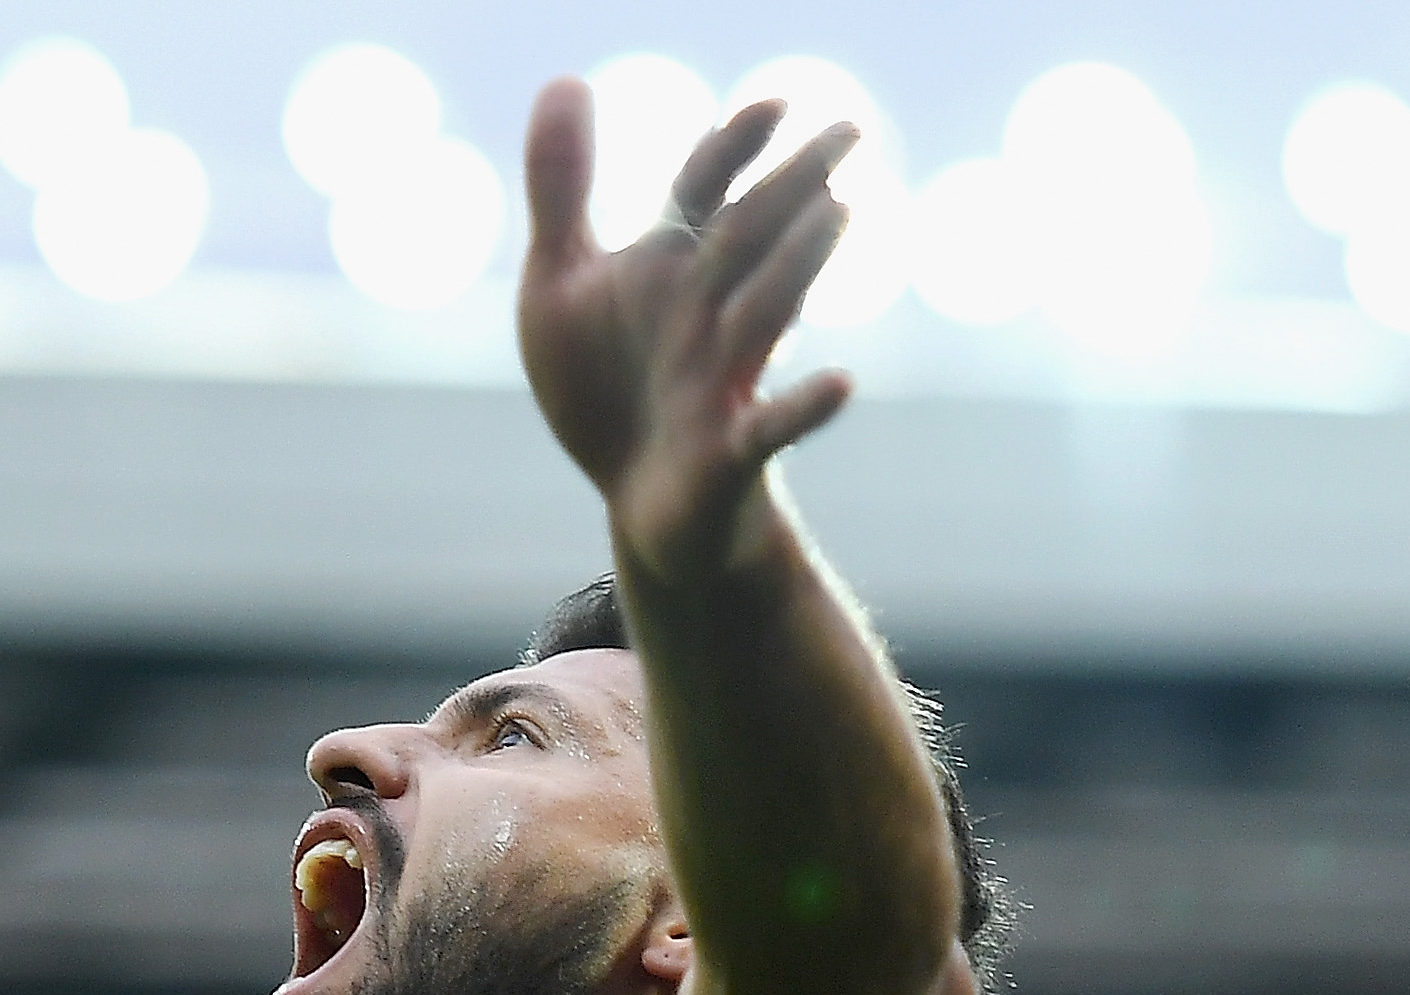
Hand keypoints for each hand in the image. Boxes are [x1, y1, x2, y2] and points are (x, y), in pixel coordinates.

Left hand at [517, 80, 859, 584]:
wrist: (638, 502)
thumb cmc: (606, 387)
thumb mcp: (559, 287)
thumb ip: (562, 189)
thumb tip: (564, 76)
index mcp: (669, 267)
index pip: (704, 191)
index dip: (732, 149)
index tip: (773, 104)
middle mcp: (706, 312)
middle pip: (750, 239)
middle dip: (793, 185)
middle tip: (850, 130)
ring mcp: (721, 380)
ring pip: (765, 314)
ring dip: (797, 266)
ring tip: (839, 212)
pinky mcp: (728, 451)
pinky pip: (771, 428)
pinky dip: (803, 407)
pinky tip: (841, 383)